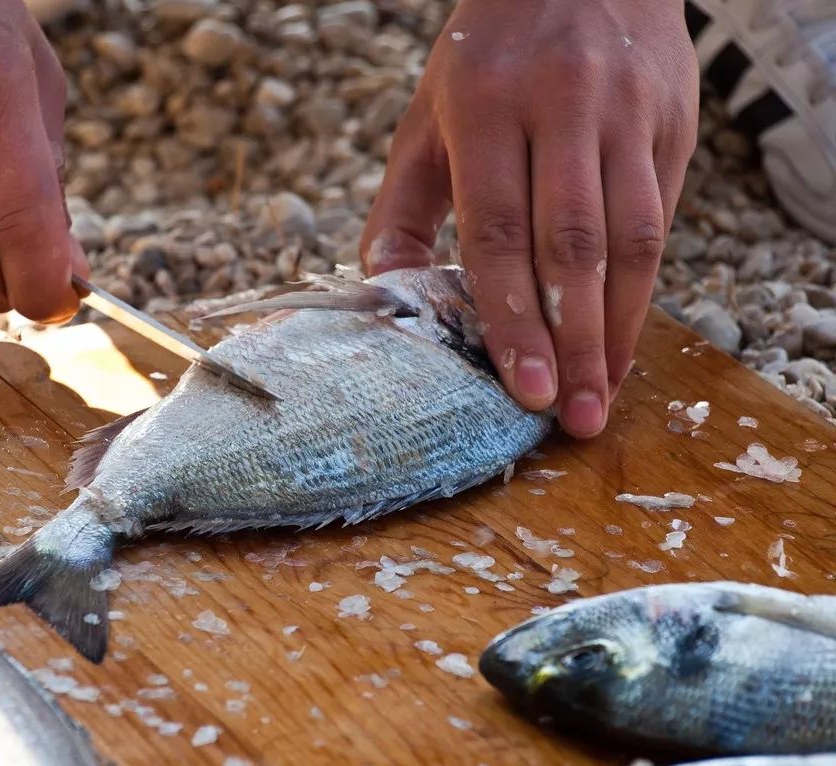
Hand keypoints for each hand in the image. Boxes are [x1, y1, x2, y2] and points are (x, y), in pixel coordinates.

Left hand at [361, 0, 697, 437]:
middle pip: (573, 247)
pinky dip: (646, 287)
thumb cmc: (488, 56)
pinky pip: (661, 217)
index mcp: (489, 107)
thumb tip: (385, 294)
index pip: (499, 232)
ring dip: (620, 329)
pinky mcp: (672, 124)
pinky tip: (625, 336)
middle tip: (574, 417)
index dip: (511, 318)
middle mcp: (565, 108)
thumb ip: (403, 207)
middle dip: (574, 342)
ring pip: (633, 239)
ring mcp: (628, 114)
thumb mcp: (428, 117)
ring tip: (603, 394)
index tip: (523, 388)